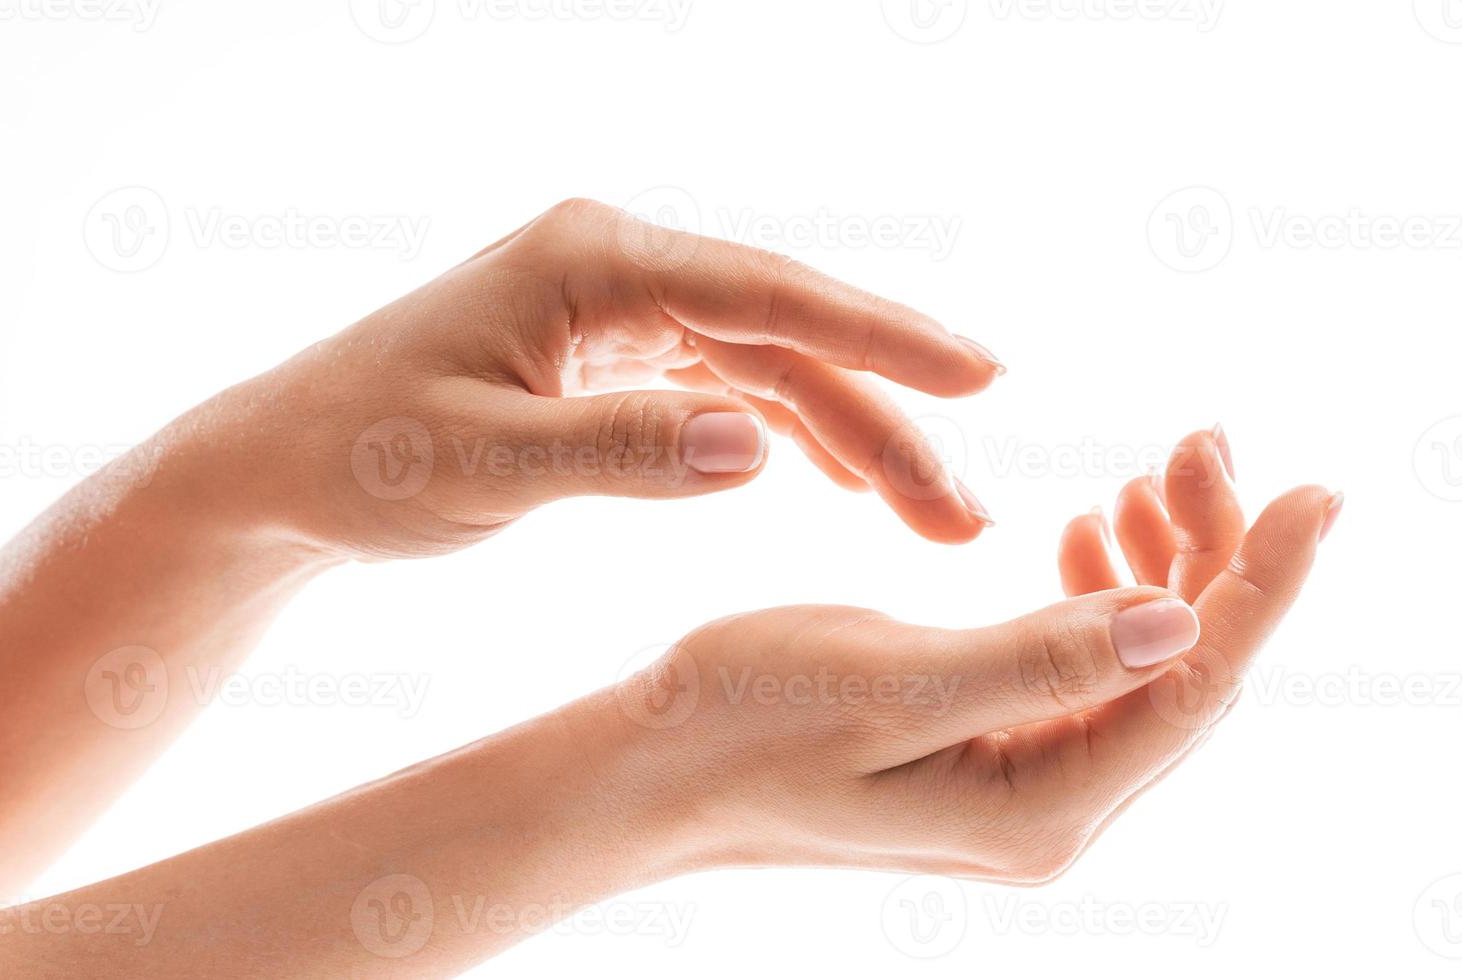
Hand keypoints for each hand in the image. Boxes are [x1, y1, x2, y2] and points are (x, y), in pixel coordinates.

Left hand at [176, 198, 1002, 559]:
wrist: (289, 464)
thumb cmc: (364, 458)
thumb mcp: (481, 466)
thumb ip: (619, 452)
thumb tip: (760, 448)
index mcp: (585, 261)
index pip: (761, 292)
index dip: (878, 333)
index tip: (977, 375)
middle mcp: (617, 267)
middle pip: (785, 335)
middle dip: (885, 415)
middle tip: (967, 506)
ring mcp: (622, 308)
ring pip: (771, 366)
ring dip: (855, 435)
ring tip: (935, 512)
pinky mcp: (618, 355)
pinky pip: (731, 385)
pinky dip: (794, 431)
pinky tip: (847, 479)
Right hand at [604, 428, 1339, 880]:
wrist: (652, 770)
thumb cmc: (742, 723)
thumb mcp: (889, 682)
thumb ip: (1038, 661)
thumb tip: (1176, 626)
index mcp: (1041, 802)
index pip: (1194, 683)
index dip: (1266, 582)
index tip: (1320, 489)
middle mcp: (1052, 808)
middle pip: (1183, 672)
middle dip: (1216, 552)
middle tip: (1200, 440)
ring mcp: (1023, 782)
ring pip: (1142, 664)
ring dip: (1163, 564)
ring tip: (1149, 475)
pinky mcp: (991, 747)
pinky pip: (1089, 669)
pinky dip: (1105, 590)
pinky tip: (1091, 531)